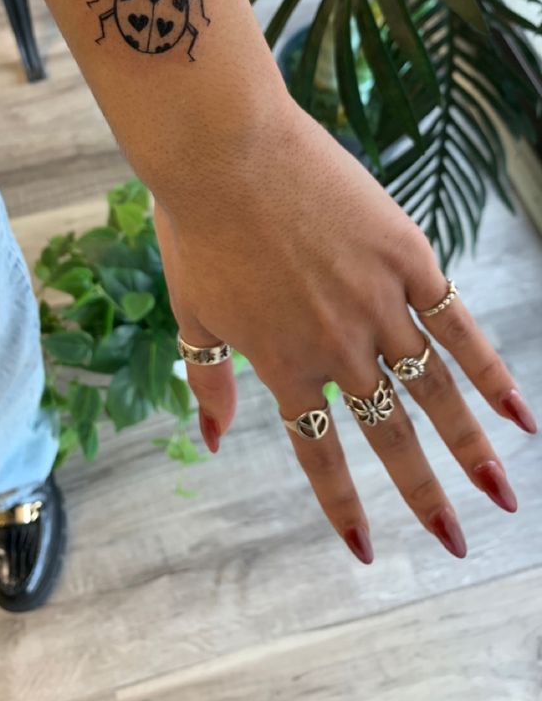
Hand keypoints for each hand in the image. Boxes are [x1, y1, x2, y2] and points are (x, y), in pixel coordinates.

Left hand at [153, 97, 536, 563]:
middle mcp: (339, 347)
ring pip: (436, 389)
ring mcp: (380, 302)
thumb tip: (209, 440)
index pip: (320, 453)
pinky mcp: (408, 257)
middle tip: (456, 540)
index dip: (344, 505)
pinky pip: (459, 323)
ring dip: (472, 445)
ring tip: (502, 492)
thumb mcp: (192, 312)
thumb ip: (208, 379)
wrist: (226, 151)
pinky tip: (521, 411)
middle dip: (425, 494)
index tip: (367, 549)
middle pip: (392, 434)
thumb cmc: (198, 227)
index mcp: (284, 364)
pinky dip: (492, 370)